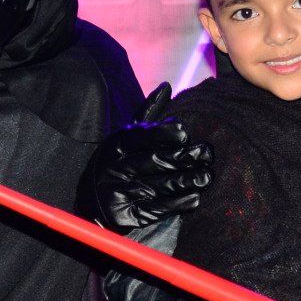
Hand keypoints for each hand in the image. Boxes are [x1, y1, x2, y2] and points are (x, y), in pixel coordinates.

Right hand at [86, 87, 212, 231]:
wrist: (92, 202)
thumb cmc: (118, 161)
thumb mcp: (127, 136)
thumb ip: (148, 113)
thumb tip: (167, 87)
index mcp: (116, 144)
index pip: (140, 137)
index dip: (162, 134)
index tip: (184, 133)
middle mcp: (116, 167)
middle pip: (154, 161)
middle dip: (183, 158)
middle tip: (207, 154)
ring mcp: (120, 192)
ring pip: (158, 185)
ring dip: (186, 181)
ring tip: (207, 177)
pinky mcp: (127, 214)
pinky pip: (155, 209)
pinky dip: (177, 204)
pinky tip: (195, 198)